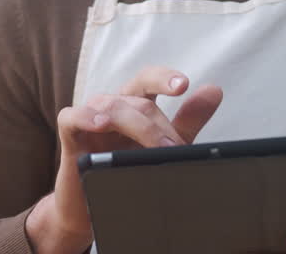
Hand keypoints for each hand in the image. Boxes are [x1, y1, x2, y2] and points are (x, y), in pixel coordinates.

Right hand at [26, 66, 222, 253]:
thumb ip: (188, 120)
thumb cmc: (127, 169)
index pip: (149, 80)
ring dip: (137, 126)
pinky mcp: (70, 135)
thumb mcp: (164, 146)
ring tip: (154, 148)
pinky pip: (72, 115)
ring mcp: (90, 118)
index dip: (164, 78)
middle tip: (174, 148)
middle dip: (160, 125)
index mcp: (134, 103)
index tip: (183, 85)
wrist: (92, 207)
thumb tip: (214, 90)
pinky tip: (101, 123)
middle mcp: (113, 105)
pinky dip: (86, 116)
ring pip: (112, 106)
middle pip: (137, 100)